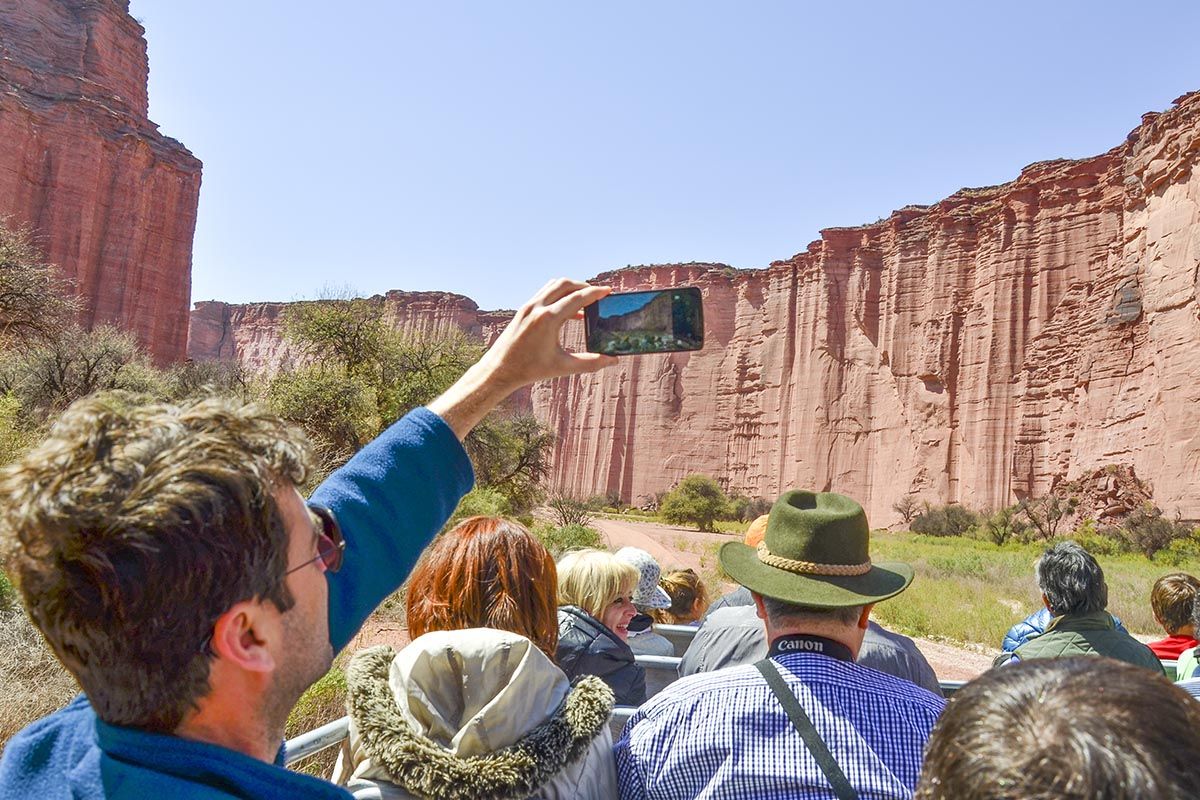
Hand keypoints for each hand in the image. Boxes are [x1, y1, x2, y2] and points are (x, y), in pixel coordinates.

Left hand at [480, 278, 617, 392]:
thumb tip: (612, 361)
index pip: (577, 298)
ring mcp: (528, 306)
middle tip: (597, 294)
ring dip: (570, 289)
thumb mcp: (563, 367)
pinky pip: (545, 294)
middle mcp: (537, 307)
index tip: (608, 290)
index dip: (595, 293)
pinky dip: (559, 296)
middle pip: (565, 284)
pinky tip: (568, 312)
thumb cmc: (530, 369)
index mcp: (548, 319)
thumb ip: (590, 363)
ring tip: (584, 301)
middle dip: (584, 286)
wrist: (500, 369)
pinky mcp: (523, 309)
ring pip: (553, 285)